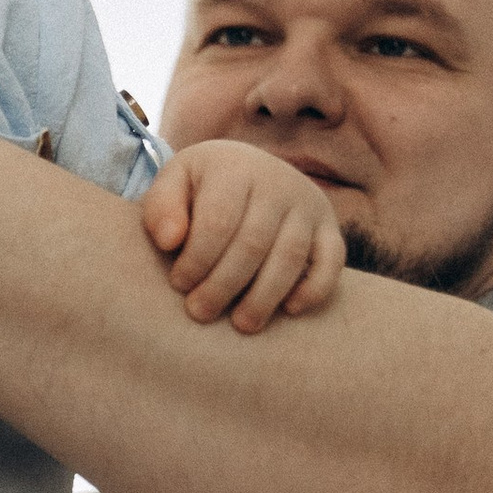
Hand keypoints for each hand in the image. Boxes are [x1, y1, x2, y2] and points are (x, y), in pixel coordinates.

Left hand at [139, 140, 344, 332]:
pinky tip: (289, 310)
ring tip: (241, 325)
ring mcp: (307, 204)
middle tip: (200, 312)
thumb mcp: (173, 185)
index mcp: (235, 167)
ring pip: (290, 256)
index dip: (197, 260)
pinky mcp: (329, 226)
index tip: (179, 284)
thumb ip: (161, 209)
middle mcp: (277, 181)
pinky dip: (315, 289)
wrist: (248, 170)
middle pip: (252, 244)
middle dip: (223, 285)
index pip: (217, 222)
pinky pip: (332, 261)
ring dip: (265, 296)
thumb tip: (169, 240)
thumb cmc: (201, 189)